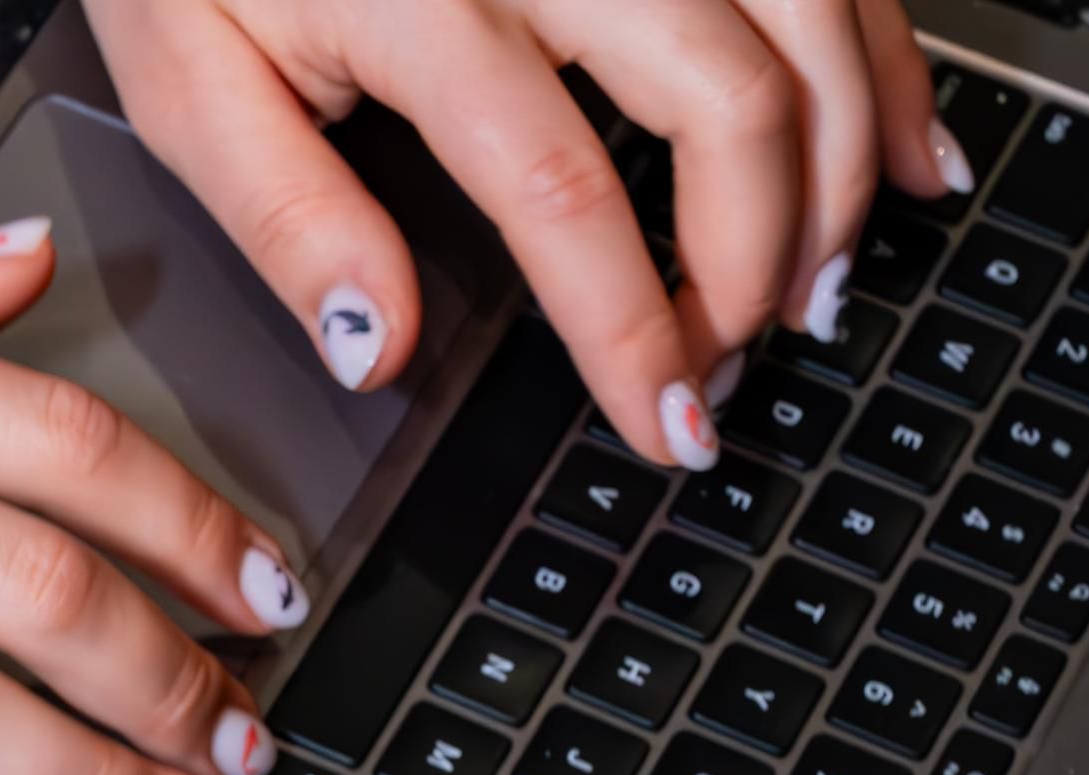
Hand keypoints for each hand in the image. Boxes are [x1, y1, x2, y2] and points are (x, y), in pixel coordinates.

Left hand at [85, 0, 958, 468]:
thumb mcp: (188, 78)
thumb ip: (285, 216)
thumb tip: (378, 348)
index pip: (563, 191)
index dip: (633, 323)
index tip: (665, 419)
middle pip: (730, 97)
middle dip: (762, 252)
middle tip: (736, 362)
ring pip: (815, 13)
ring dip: (846, 161)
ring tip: (822, 286)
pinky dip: (885, 57)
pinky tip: (901, 151)